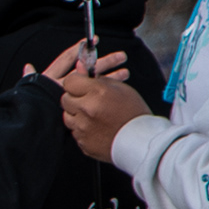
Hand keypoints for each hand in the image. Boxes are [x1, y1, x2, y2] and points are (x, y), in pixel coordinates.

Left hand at [48, 40, 147, 164]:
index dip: (76, 81)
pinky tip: (96, 127)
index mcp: (97, 93)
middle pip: (66, 99)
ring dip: (77, 114)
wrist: (142, 141)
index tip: (82, 83)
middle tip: (89, 100)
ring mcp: (82, 127)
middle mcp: (87, 110)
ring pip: (67, 116)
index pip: (70, 81)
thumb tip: (81, 67)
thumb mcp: (121, 89)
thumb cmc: (135, 113)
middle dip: (75, 98)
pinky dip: (82, 128)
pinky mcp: (82, 141)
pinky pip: (74, 131)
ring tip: (94, 115)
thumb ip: (99, 78)